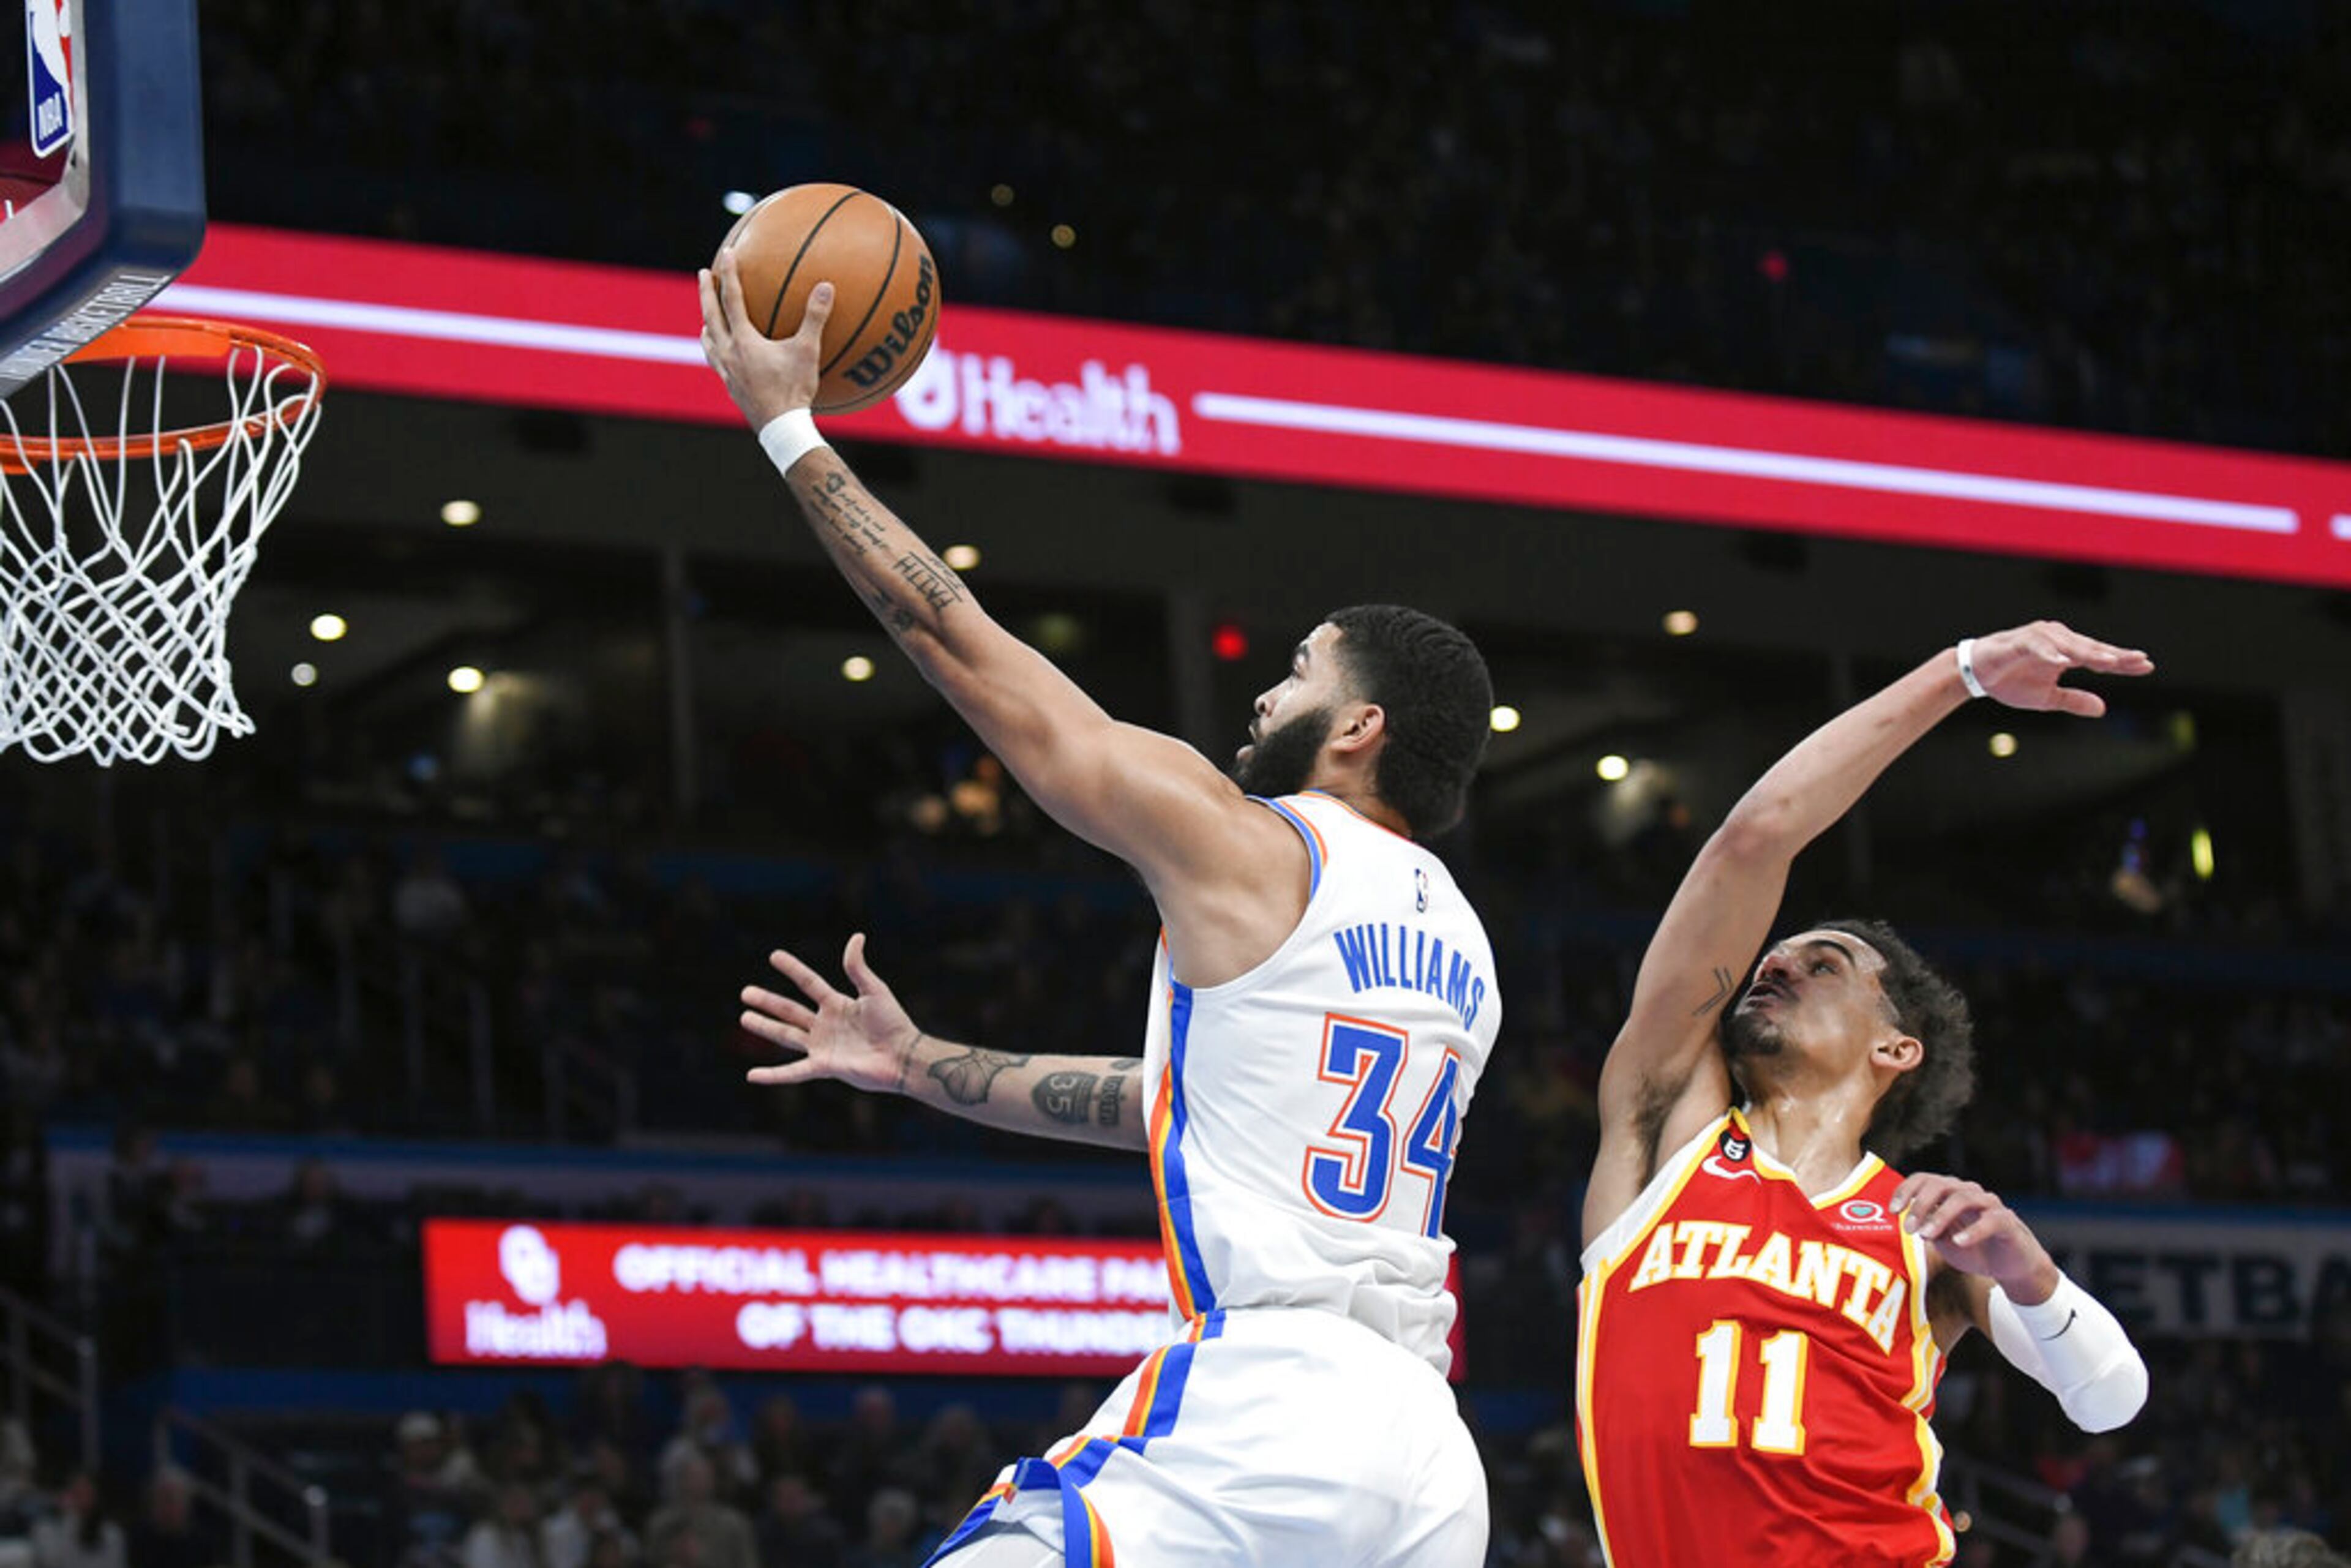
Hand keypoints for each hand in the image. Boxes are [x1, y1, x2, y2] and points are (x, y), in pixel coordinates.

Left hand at [698, 248, 832, 428]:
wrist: (779, 428)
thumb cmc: (794, 390)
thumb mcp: (808, 352)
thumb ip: (815, 318)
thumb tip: (826, 286)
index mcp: (743, 341)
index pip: (732, 299)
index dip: (730, 273)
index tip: (726, 253)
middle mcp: (728, 354)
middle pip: (710, 316)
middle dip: (706, 292)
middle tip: (704, 273)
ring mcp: (726, 372)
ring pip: (708, 342)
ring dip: (707, 324)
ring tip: (707, 318)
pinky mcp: (730, 388)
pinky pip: (717, 362)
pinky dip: (717, 351)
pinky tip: (726, 355)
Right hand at [740, 933, 919, 1095]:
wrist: (903, 1056)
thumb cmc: (894, 1023)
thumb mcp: (874, 990)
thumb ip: (858, 968)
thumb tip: (857, 936)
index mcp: (837, 1004)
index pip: (809, 983)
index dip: (792, 969)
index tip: (774, 956)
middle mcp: (826, 1024)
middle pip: (790, 1010)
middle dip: (768, 1001)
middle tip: (745, 992)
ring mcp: (823, 1046)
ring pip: (786, 1035)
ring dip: (765, 1027)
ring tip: (744, 1018)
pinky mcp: (824, 1066)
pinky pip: (794, 1072)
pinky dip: (773, 1075)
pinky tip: (752, 1075)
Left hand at [1891, 1172, 2060, 1302]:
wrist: (2010, 1266)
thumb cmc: (1973, 1249)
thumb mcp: (1943, 1241)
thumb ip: (1926, 1229)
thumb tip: (1906, 1223)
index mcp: (1950, 1193)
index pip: (1924, 1179)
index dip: (1906, 1190)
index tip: (1893, 1210)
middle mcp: (1968, 1192)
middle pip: (1940, 1184)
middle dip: (1920, 1204)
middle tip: (1909, 1229)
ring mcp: (1989, 1205)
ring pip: (1962, 1199)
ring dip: (1941, 1217)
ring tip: (1927, 1235)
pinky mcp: (2007, 1221)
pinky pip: (1990, 1220)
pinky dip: (1973, 1231)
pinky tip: (1960, 1242)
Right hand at [1963, 621, 2152, 717]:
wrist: (1975, 675)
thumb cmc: (2011, 681)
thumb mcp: (2046, 698)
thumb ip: (2074, 700)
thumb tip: (2103, 709)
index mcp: (2066, 652)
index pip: (2099, 656)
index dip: (2122, 662)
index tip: (2147, 666)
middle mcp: (2057, 640)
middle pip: (2090, 647)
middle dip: (2113, 655)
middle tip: (2137, 662)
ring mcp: (2038, 639)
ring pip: (2069, 644)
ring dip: (2088, 652)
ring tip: (2108, 662)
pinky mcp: (2018, 642)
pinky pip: (2037, 646)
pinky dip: (2050, 653)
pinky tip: (2063, 661)